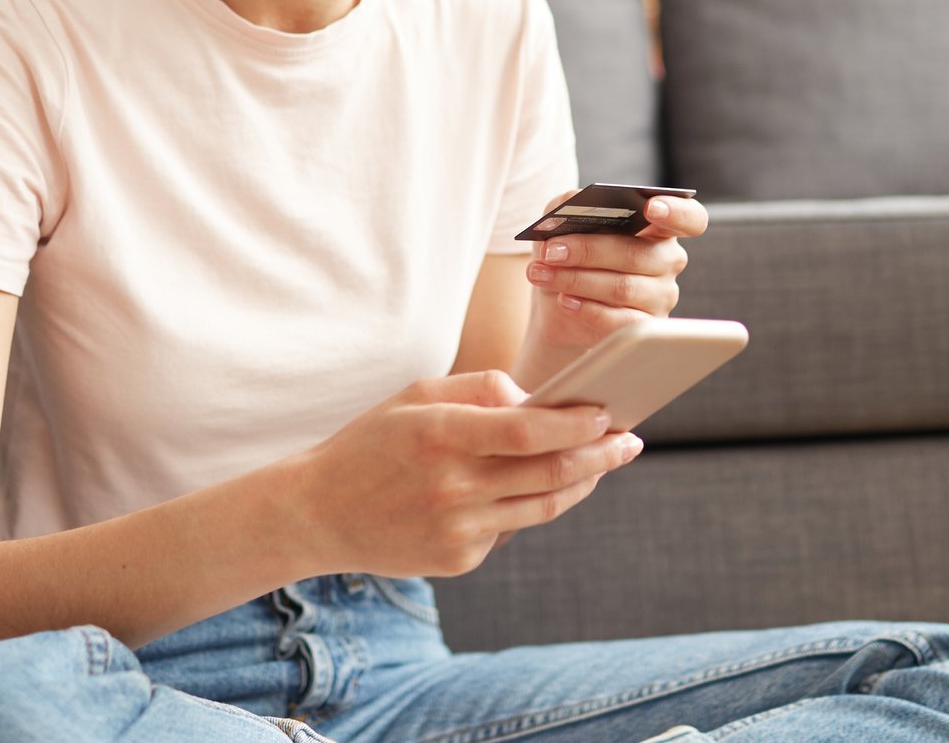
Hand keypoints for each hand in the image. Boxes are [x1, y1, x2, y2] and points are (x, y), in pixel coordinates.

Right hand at [289, 369, 643, 577]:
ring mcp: (456, 529)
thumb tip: (539, 399)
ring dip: (581, 483)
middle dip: (599, 454)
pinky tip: (537, 487)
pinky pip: (511, 529)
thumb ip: (480, 388)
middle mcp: (451, 486)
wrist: (318, 513)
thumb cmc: (373, 442)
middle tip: (629, 440)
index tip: (607, 412)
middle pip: (549, 473)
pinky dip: (530, 504)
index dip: (575, 423)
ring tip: (603, 462)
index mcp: (439, 434)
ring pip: (542, 507)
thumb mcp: (416, 396)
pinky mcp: (458, 559)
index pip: (527, 431)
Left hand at [519, 187, 709, 358]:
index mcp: (659, 227)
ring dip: (576, 280)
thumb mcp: (563, 222)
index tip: (650, 208)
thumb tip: (571, 207)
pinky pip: (621, 321)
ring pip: (623, 288)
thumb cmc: (570, 254)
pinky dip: (587, 309)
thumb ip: (569, 204)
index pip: (689, 218)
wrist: (559, 304)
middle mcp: (668, 260)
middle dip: (588, 251)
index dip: (675, 211)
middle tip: (552, 251)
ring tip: (542, 274)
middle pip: (637, 254)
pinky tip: (564, 301)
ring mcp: (662, 296)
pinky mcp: (646, 327)